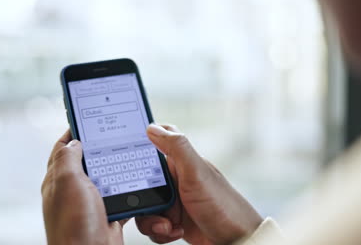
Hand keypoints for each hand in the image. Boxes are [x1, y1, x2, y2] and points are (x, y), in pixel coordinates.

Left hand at [42, 130, 127, 244]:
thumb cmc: (74, 223)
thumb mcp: (67, 182)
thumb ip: (68, 158)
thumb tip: (73, 141)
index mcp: (59, 179)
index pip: (62, 148)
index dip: (73, 132)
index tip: (87, 118)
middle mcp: (73, 189)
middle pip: (86, 160)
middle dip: (98, 147)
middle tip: (113, 133)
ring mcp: (90, 202)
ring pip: (104, 176)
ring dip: (115, 166)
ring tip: (127, 152)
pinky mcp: (106, 212)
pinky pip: (119, 193)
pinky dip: (127, 186)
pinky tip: (135, 179)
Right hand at [136, 124, 262, 244]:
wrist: (235, 241)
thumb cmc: (223, 205)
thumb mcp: (196, 173)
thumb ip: (177, 148)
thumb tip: (153, 127)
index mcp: (180, 161)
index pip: (156, 142)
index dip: (139, 146)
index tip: (125, 157)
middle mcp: (176, 179)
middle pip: (142, 181)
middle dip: (143, 198)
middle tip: (154, 207)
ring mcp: (174, 200)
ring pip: (145, 205)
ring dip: (151, 219)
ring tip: (168, 226)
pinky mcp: (173, 220)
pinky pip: (153, 223)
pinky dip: (159, 231)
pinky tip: (174, 232)